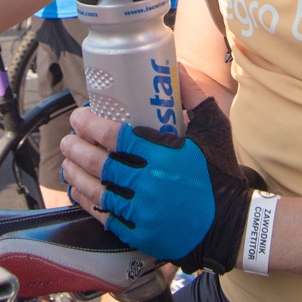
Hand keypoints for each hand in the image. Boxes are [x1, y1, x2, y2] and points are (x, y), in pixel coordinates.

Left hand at [61, 100, 250, 271]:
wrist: (234, 224)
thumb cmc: (221, 173)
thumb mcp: (214, 129)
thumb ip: (193, 96)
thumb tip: (176, 66)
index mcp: (166, 156)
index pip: (116, 137)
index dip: (91, 126)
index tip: (79, 118)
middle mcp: (151, 185)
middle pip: (101, 164)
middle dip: (77, 149)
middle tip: (68, 140)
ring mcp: (145, 213)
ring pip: (98, 191)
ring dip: (76, 175)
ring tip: (67, 163)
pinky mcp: (143, 235)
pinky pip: (106, 217)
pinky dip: (88, 203)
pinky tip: (78, 191)